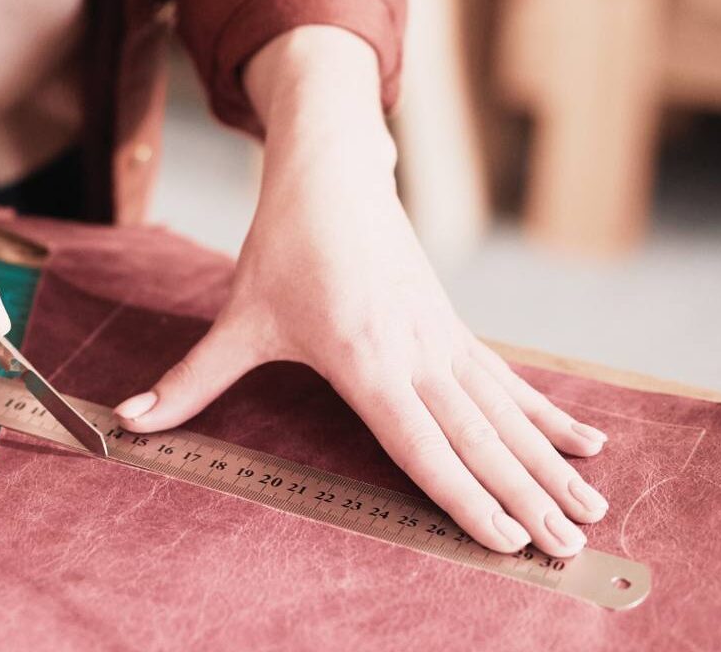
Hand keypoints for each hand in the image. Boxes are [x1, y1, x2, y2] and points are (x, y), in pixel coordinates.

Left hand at [113, 27, 609, 556]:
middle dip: (526, 498)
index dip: (465, 494)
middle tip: (569, 549)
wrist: (332, 170)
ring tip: (593, 514)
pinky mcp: (453, 328)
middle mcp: (415, 354)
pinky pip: (509, 384)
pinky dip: (550, 417)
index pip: (420, 444)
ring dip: (552, 467)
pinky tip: (590, 445)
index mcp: (363, 359)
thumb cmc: (283, 245)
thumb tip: (127, 424)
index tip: (506, 537)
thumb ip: (190, 382)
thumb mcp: (236, 317)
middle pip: (478, 440)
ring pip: (506, 416)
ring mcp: (442, 339)